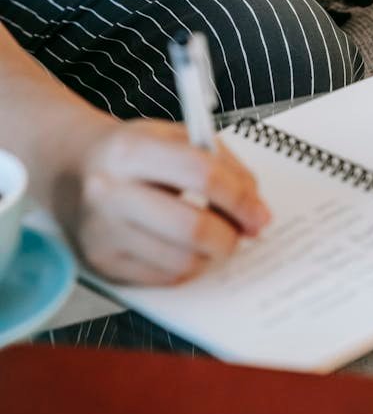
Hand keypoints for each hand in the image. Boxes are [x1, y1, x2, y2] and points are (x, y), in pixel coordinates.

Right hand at [58, 118, 270, 285]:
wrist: (71, 169)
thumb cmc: (133, 151)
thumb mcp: (174, 135)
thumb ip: (220, 162)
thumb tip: (254, 208)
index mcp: (130, 150)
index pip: (202, 176)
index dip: (241, 198)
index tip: (260, 212)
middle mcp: (110, 193)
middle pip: (192, 228)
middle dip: (231, 235)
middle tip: (246, 231)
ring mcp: (102, 233)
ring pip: (182, 261)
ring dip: (213, 254)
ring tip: (217, 237)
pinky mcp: (102, 264)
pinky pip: (164, 278)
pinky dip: (189, 266)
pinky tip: (188, 247)